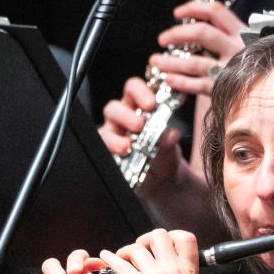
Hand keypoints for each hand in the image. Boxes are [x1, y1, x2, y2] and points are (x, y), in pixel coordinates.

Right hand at [99, 75, 185, 192]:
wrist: (160, 184)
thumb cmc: (164, 158)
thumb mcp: (171, 151)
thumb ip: (169, 143)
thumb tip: (171, 134)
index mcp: (139, 108)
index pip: (133, 89)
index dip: (139, 91)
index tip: (151, 103)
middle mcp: (122, 118)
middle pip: (114, 107)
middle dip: (125, 114)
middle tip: (140, 125)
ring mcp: (112, 135)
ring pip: (105, 128)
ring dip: (115, 136)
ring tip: (128, 146)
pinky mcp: (106, 151)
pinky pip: (101, 147)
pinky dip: (110, 149)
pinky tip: (122, 154)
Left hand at [99, 228, 201, 273]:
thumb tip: (180, 271)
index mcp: (189, 271)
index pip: (185, 238)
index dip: (172, 235)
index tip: (163, 241)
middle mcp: (172, 269)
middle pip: (158, 236)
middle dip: (147, 239)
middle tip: (140, 247)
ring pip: (137, 248)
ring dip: (127, 250)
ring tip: (122, 256)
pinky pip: (120, 265)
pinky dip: (110, 258)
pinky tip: (107, 257)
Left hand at [152, 0, 246, 96]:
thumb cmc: (259, 66)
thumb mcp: (249, 44)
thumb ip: (227, 36)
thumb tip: (196, 29)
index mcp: (242, 33)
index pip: (216, 12)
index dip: (194, 8)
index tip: (178, 13)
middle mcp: (237, 48)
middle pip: (202, 33)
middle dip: (177, 34)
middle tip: (163, 39)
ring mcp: (231, 68)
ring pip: (194, 62)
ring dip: (170, 61)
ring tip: (157, 61)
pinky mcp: (225, 88)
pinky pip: (197, 84)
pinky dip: (180, 81)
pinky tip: (169, 78)